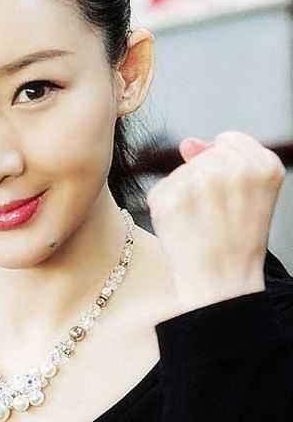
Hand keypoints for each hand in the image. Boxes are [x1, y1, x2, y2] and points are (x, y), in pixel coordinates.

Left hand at [146, 131, 285, 311]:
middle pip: (203, 156)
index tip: (232, 195)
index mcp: (263, 166)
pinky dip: (166, 207)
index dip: (225, 167)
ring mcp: (197, 182)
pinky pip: (161, 189)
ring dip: (185, 194)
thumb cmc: (237, 240)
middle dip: (206, 181)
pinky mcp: (167, 197)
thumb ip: (222, 159)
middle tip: (218, 216)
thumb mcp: (249, 195)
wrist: (222, 285)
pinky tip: (183, 228)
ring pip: (181, 173)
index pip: (229, 140)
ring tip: (202, 223)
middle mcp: (231, 168)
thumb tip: (186, 143)